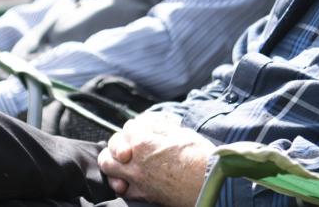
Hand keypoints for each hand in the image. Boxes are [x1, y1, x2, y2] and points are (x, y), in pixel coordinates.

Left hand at [96, 112, 213, 206]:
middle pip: (110, 149)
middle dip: (117, 145)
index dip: (139, 126)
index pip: (128, 128)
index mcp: (142, 142)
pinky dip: (122, 182)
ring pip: (108, 169)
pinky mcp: (143, 195)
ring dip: (113, 163)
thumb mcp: (180, 132)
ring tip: (124, 162)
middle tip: (130, 146)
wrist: (210, 183)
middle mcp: (134, 162)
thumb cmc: (199, 156)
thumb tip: (150, 124)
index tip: (147, 129)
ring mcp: (136, 180)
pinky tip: (129, 179)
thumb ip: (159, 127)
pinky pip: (122, 189)